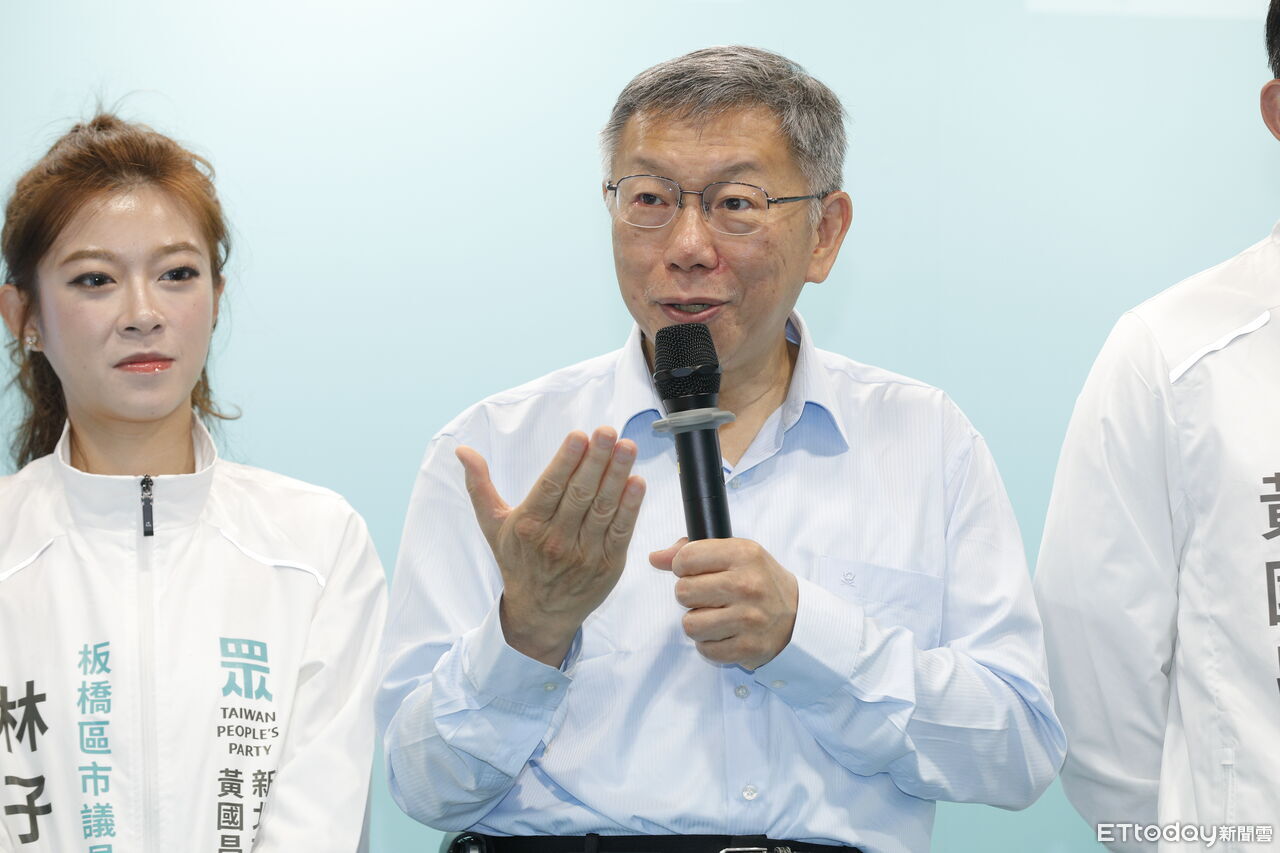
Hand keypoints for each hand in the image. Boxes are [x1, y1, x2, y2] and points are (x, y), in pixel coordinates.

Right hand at [457, 428, 645, 666]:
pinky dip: (631, 507)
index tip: (579, 436)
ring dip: (617, 476)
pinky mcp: (608, 564)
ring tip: (628, 447)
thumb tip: (463, 450)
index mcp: (528, 526)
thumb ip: (480, 485)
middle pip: (579, 493)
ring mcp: (584, 553)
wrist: (540, 614)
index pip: (550, 487)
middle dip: (596, 460)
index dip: (566, 460)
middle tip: (609, 432)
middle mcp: (556, 540)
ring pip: (603, 508)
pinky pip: (621, 531)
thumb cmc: (517, 562)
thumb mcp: (493, 525)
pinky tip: (638, 482)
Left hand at [650, 537, 797, 668]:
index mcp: (743, 554)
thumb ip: (694, 551)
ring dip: (698, 623)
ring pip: (690, 624)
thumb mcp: (736, 554)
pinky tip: (725, 633)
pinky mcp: (747, 647)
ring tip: (715, 616)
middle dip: (690, 596)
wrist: (798, 617)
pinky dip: (710, 644)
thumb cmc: (760, 581)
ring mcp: (748, 618)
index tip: (696, 572)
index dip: (683, 567)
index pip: (686, 558)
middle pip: (683, 592)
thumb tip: (655, 558)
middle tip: (709, 597)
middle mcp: (747, 585)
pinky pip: (705, 649)